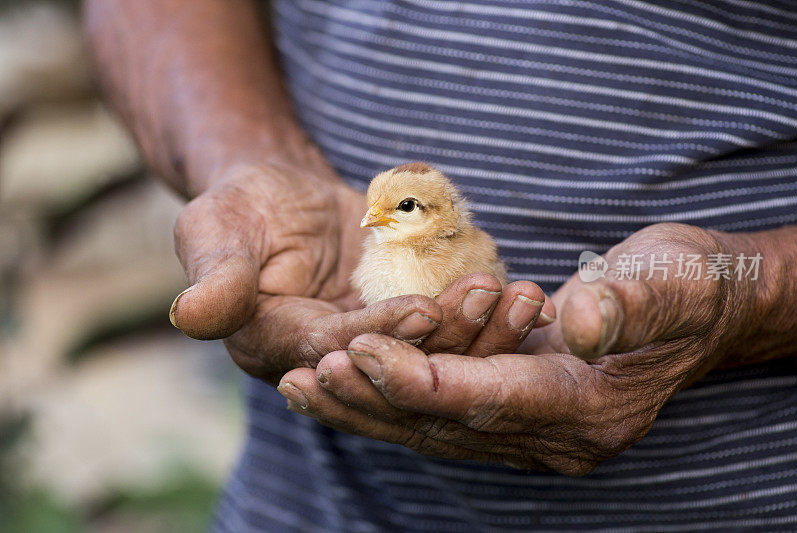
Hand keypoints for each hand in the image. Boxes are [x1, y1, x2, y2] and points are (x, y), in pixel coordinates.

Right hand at [168, 159, 554, 383]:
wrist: (288, 197)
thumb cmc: (245, 206)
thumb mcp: (217, 227)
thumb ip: (215, 274)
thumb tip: (189, 315)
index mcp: (276, 347)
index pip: (331, 349)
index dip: (376, 333)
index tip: (420, 312)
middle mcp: (330, 358)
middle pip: (392, 361)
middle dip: (443, 336)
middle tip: (485, 299)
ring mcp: (375, 343)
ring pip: (431, 350)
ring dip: (476, 327)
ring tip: (514, 293)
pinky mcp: (409, 325)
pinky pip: (452, 325)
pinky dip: (484, 311)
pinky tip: (520, 290)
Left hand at [278, 223, 764, 473]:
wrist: (698, 304)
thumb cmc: (684, 287)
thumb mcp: (669, 285)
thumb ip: (628, 305)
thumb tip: (581, 320)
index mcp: (586, 408)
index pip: (483, 400)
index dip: (415, 379)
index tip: (351, 350)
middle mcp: (552, 434)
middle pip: (444, 426)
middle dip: (369, 401)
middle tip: (300, 377)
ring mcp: (531, 428)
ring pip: (432, 427)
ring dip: (364, 406)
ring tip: (298, 386)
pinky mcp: (513, 407)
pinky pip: (440, 413)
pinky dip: (389, 397)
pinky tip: (343, 380)